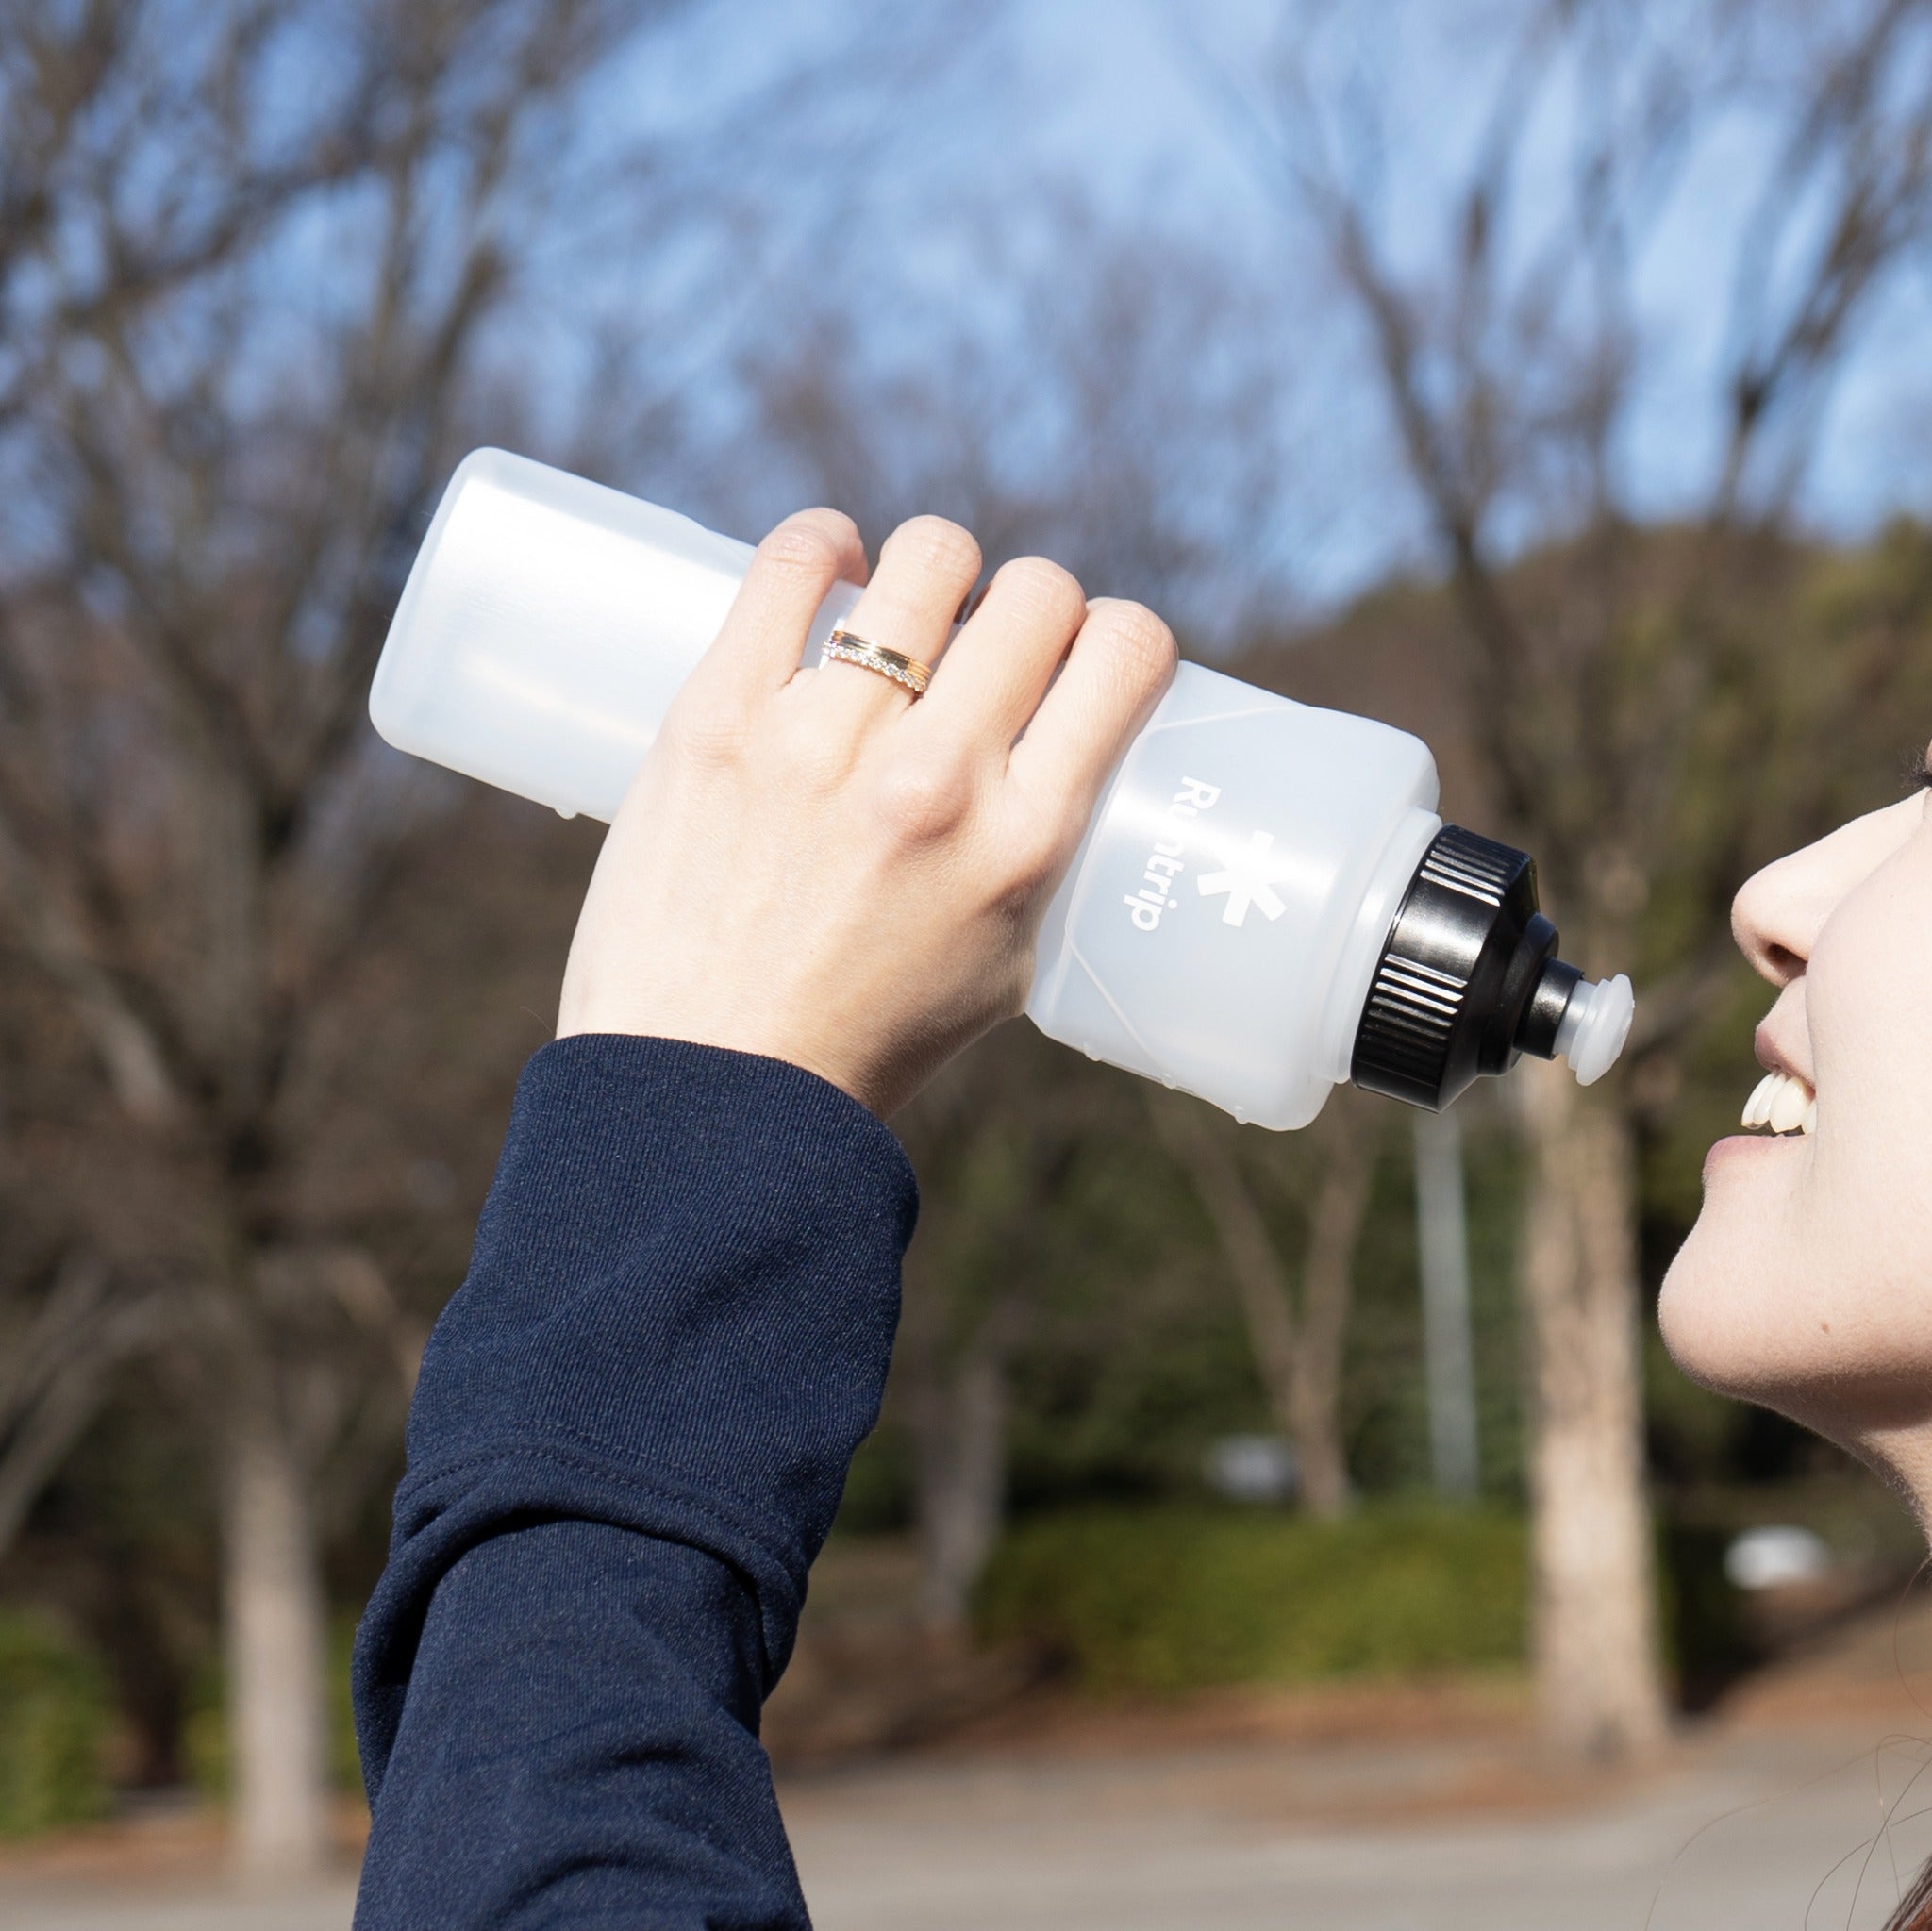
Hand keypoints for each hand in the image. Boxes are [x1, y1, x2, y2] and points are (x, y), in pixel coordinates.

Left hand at [556, 509, 1176, 1115]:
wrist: (708, 1098)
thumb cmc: (864, 1044)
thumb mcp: (1003, 965)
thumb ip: (1034, 855)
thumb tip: (1040, 750)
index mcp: (1025, 841)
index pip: (1123, 650)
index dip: (1117, 634)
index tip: (1086, 656)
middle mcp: (938, 777)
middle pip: (1035, 592)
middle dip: (1031, 605)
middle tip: (989, 650)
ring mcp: (824, 740)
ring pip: (927, 554)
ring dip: (936, 568)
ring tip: (907, 608)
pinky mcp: (719, 717)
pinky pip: (790, 563)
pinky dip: (823, 543)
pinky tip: (831, 563)